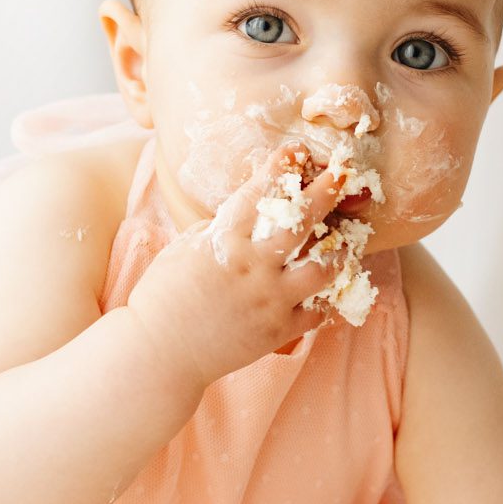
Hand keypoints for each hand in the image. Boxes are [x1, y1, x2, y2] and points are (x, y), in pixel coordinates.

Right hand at [123, 137, 352, 389]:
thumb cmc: (162, 296)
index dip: (281, 167)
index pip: (259, 193)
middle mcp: (253, 266)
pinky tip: (328, 287)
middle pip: (302, 221)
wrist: (159, 352)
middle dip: (326, 192)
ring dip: (338, 251)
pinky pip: (319, 312)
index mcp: (225, 240)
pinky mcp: (278, 331)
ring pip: (324, 267)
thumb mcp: (185, 248)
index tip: (297, 151)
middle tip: (342, 175)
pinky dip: (326, 298)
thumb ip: (220, 229)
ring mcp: (269, 300)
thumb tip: (248, 214)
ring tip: (342, 243)